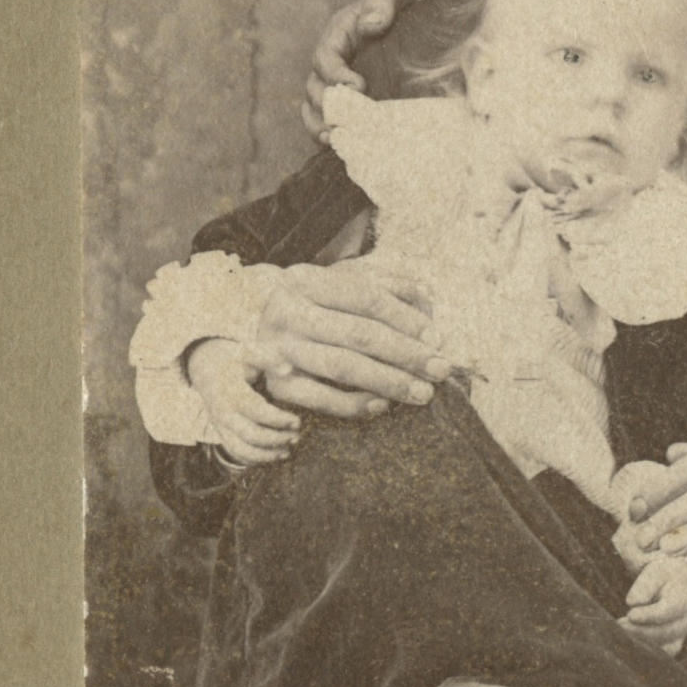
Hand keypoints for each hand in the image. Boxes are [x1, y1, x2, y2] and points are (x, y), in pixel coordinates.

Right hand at [185, 336, 299, 467]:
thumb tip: (287, 370)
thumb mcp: (248, 352)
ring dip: (265, 455)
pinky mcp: (221, 432)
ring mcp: (220, 425)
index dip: (278, 419)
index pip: (256, 411)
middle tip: (296, 437)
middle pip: (249, 435)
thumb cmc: (234, 360)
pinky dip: (254, 460)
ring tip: (287, 451)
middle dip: (275, 439)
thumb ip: (268, 359)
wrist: (205, 367)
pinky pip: (235, 453)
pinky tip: (274, 456)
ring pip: (240, 450)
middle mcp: (223, 412)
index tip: (297, 421)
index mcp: (231, 392)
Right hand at [249, 261, 450, 416]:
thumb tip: (425, 295)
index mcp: (306, 280)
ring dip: (389, 381)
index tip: (437, 338)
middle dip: (407, 354)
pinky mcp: (274, 384)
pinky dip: (353, 404)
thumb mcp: (335, 281)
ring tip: (423, 393)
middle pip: (359, 334)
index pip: (366, 298)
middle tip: (441, 369)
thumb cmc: (307, 302)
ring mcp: (279, 349)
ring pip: (342, 366)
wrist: (244, 324)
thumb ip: (381, 283)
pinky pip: (319, 399)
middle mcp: (288, 312)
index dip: (406, 318)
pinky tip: (383, 405)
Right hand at [304, 0, 451, 134]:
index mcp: (343, 31)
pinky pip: (335, 119)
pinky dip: (333, 133)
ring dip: (321, 125)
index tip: (358, 87)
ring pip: (317, 107)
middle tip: (348, 122)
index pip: (325, 56)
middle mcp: (339, 58)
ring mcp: (346, 80)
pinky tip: (345, 145)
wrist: (442, 16)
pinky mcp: (360, 99)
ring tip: (335, 139)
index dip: (334, 75)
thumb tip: (370, 24)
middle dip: (326, 107)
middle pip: (316, 87)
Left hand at [622, 555, 686, 656]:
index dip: (648, 616)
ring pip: (661, 649)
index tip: (630, 614)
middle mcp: (685, 621)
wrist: (679, 587)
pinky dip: (644, 653)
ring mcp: (680, 636)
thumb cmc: (662, 580)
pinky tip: (628, 644)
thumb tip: (632, 603)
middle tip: (619, 625)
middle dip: (638, 631)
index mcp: (682, 601)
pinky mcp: (673, 646)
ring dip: (639, 644)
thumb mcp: (654, 574)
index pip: (666, 612)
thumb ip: (643, 587)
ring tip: (621, 635)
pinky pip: (660, 656)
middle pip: (662, 633)